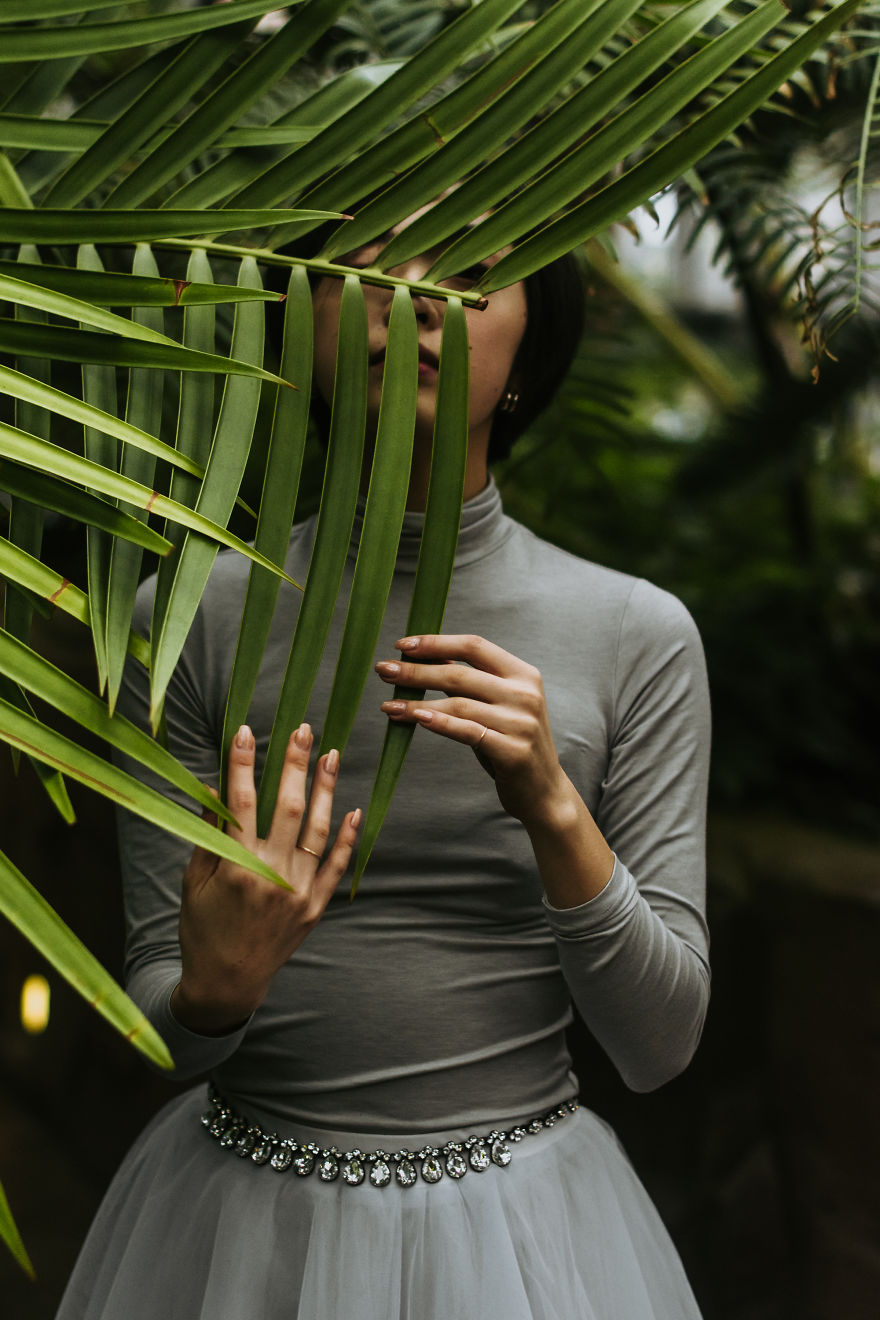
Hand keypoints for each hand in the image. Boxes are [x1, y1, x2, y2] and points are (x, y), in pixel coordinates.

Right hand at [171, 722, 359, 1034]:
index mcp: (237, 867)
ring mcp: (299, 892)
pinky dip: (345, 838)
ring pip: (317, 831)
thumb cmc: (202, 930)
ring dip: (325, 790)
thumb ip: (208, 835)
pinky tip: (352, 809)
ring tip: (330, 755)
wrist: (227, 984)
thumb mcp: (194, 883)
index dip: (244, 764)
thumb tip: (216, 788)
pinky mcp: (315, 907)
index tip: (246, 731)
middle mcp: (272, 876)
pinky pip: (335, 866)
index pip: (241, 802)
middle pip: (287, 808)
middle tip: (303, 730)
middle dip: (295, 765)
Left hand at [376, 633, 569, 827]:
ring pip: (458, 704)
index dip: (435, 643)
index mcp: (523, 673)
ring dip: (416, 702)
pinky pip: (466, 731)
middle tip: (383, 670)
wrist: (544, 791)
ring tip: (388, 704)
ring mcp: (521, 722)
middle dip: (416, 671)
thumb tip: (426, 656)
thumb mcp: (495, 705)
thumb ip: (468, 681)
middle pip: (460, 674)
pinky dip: (438, 723)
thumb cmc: (511, 742)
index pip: (473, 646)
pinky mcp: (513, 751)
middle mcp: (525, 694)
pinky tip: (414, 718)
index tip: (401, 645)